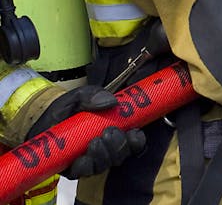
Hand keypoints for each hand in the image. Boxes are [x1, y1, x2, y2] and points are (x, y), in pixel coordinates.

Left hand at [27, 85, 145, 178]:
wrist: (39, 119)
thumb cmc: (66, 107)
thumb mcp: (80, 96)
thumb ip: (93, 95)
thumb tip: (111, 102)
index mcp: (114, 130)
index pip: (133, 141)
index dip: (136, 140)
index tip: (134, 132)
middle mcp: (105, 148)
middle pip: (120, 155)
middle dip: (118, 146)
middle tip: (109, 133)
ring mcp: (90, 160)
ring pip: (104, 165)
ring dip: (103, 155)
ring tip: (94, 142)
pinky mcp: (73, 169)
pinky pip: (84, 172)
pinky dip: (85, 166)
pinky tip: (83, 158)